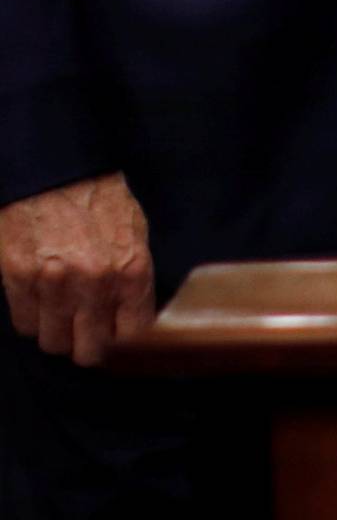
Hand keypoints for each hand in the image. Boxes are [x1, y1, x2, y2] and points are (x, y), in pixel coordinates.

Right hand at [0, 172, 154, 366]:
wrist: (56, 168)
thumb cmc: (98, 198)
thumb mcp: (134, 233)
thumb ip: (134, 280)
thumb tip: (134, 320)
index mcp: (131, 270)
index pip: (131, 337)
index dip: (121, 343)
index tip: (114, 338)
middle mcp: (95, 282)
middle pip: (89, 351)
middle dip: (87, 343)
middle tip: (84, 328)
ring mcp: (55, 283)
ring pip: (53, 342)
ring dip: (57, 331)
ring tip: (61, 307)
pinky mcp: (19, 279)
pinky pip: (25, 324)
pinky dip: (32, 316)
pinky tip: (40, 296)